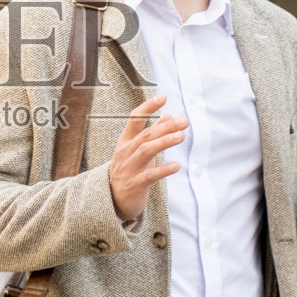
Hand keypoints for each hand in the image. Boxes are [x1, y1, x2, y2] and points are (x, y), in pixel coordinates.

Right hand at [108, 94, 186, 222]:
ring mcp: (129, 168)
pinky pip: (149, 175)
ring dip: (164, 142)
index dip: (148, 107)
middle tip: (184, 121)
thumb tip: (168, 115)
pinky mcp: (135, 184)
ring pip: (146, 151)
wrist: (112, 199)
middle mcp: (126, 152)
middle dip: (165, 126)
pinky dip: (163, 170)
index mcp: (126, 141)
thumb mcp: (138, 150)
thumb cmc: (129, 170)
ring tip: (181, 136)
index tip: (163, 97)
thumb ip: (152, 133)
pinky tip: (176, 166)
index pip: (135, 119)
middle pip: (145, 135)